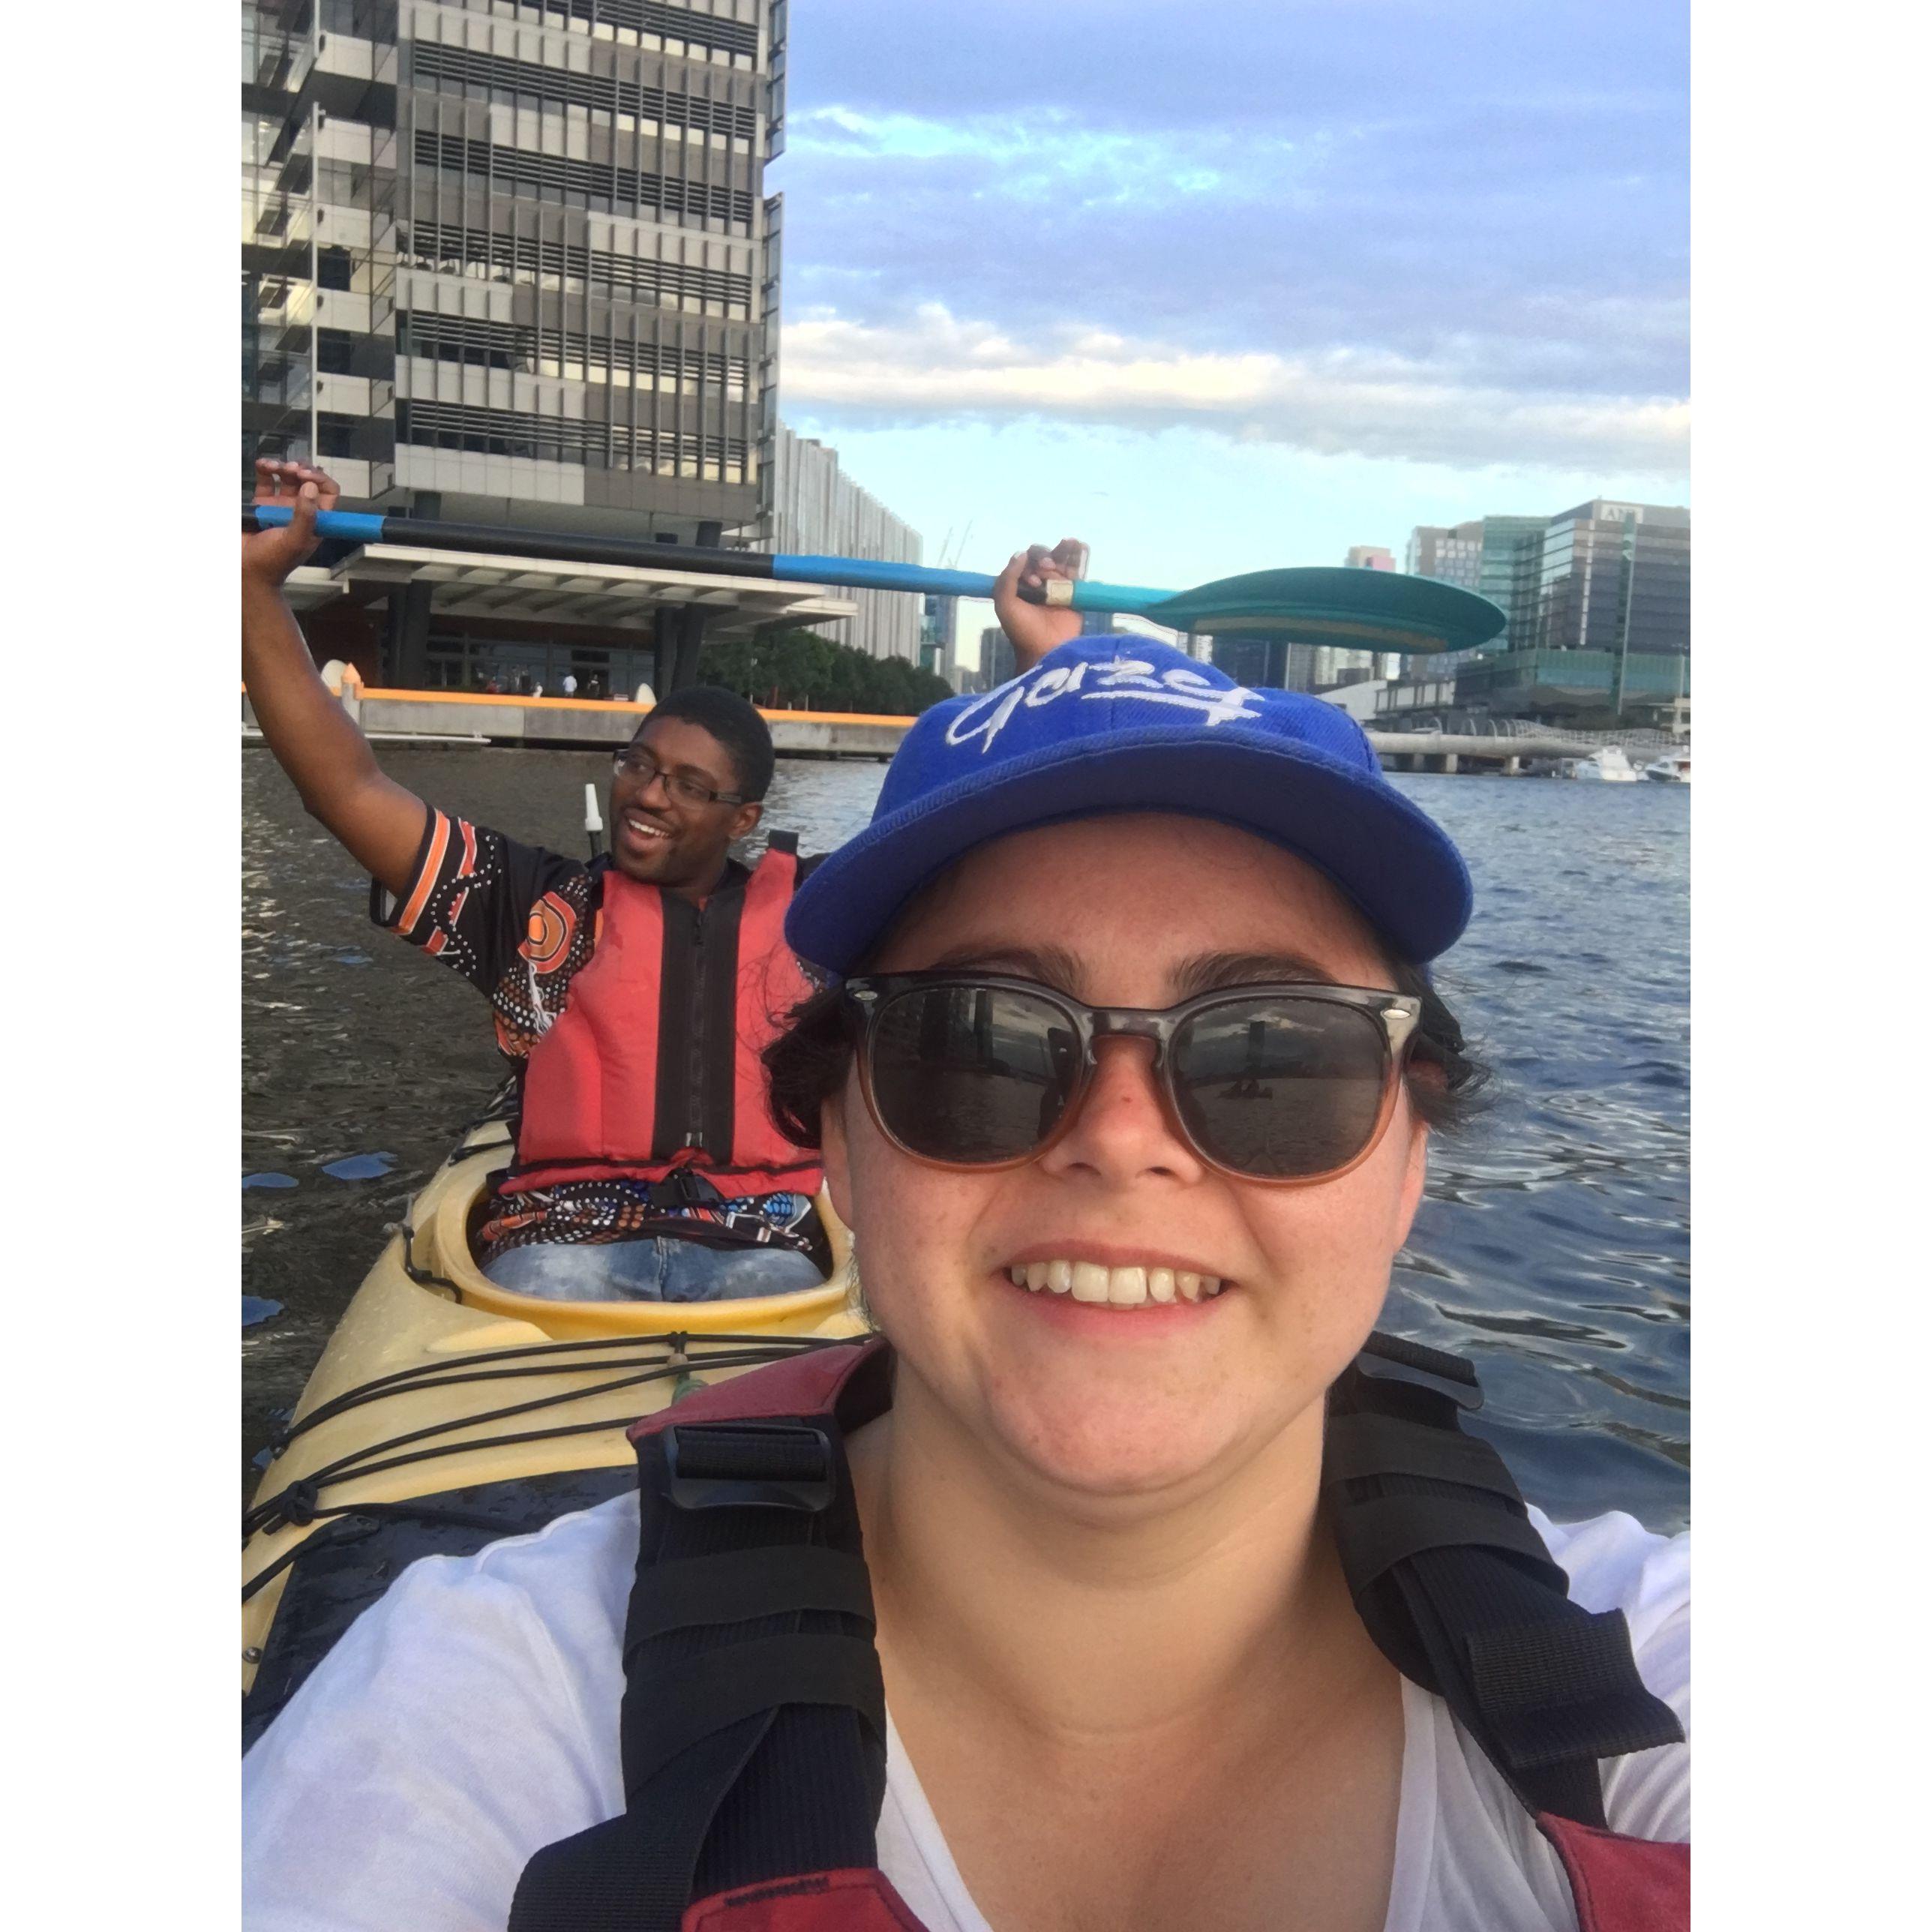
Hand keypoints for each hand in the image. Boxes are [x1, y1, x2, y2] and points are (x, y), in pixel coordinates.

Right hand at [245, 458, 339, 587]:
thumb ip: (305, 516)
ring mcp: (281, 505)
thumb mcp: (294, 540)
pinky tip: (261, 464)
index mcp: (315, 520)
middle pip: (307, 480)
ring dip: (281, 466)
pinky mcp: (262, 504)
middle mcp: (300, 510)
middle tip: (290, 469)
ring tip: (271, 466)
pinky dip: (265, 469)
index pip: (328, 492)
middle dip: (300, 469)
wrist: (245, 570)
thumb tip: (310, 487)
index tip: (305, 477)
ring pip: (287, 477)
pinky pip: (266, 481)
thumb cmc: (272, 561)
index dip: (320, 479)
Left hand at [992, 539, 1090, 671]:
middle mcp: (1039, 583)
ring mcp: (1057, 586)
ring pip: (1060, 560)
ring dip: (1064, 549)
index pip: (1024, 562)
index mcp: (1020, 585)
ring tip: (1069, 542)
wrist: (1047, 649)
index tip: (1034, 583)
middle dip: (1044, 558)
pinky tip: (1080, 546)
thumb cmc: (1023, 630)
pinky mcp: (1074, 592)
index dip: (1028, 565)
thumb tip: (1021, 554)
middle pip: (1042, 557)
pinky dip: (1080, 556)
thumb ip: (1008, 578)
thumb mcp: (1005, 604)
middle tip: (1047, 571)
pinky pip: (1078, 570)